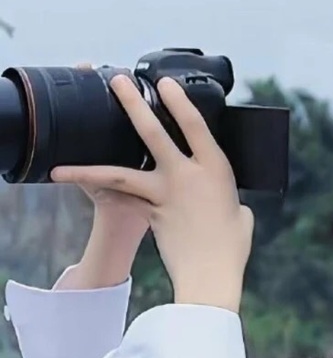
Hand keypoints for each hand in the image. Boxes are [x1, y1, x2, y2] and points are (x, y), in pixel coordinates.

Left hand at [50, 74, 254, 296]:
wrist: (213, 275)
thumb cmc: (232, 247)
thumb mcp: (241, 215)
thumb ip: (232, 201)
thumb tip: (230, 203)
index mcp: (216, 169)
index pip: (195, 125)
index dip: (178, 101)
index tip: (162, 83)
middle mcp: (187, 176)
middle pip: (153, 133)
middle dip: (133, 104)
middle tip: (117, 82)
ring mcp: (165, 195)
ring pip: (122, 172)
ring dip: (92, 164)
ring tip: (67, 160)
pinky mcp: (151, 215)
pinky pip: (126, 201)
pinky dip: (108, 197)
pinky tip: (86, 191)